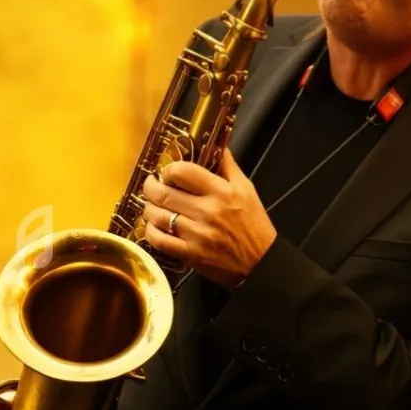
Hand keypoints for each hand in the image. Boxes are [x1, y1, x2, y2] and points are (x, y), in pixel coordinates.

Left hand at [140, 148, 276, 288]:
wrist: (261, 264)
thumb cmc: (254, 226)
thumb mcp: (247, 190)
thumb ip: (228, 166)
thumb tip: (216, 145)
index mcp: (222, 192)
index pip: (183, 171)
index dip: (168, 169)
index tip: (166, 172)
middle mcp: (208, 211)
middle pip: (164, 193)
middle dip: (151, 187)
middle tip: (151, 185)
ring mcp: (197, 234)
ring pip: (158, 216)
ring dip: (149, 208)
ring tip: (152, 205)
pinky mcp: (191, 254)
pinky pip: (159, 240)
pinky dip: (150, 232)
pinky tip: (153, 227)